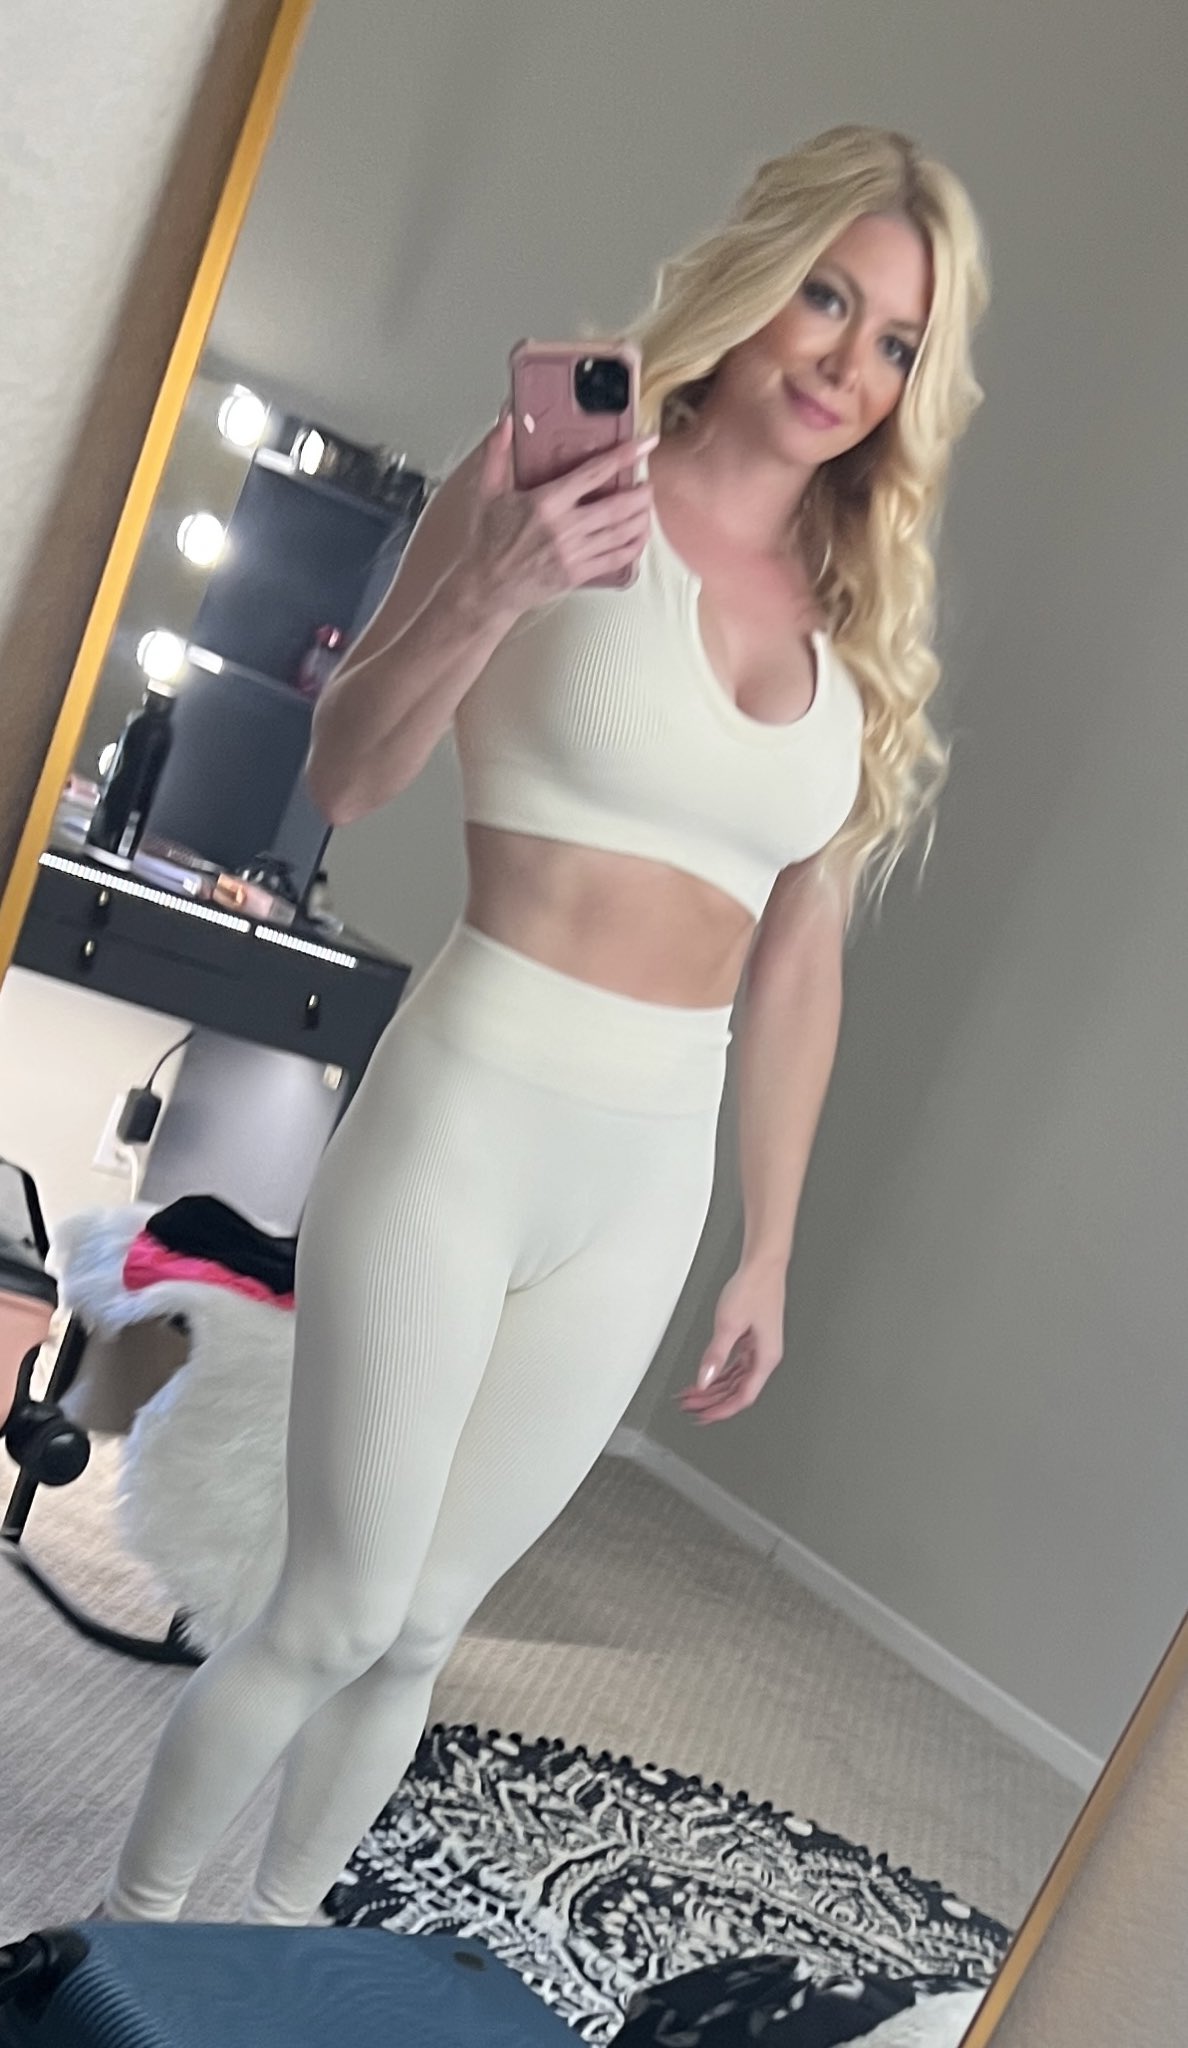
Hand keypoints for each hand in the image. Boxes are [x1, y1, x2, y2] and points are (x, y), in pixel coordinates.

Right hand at [462, 413, 656, 619]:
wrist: (486, 587)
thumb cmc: (486, 540)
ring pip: (621, 533)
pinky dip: (634, 547)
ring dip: (641, 519)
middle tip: (649, 483)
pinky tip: (640, 537)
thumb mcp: (486, 492)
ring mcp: (573, 553)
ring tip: (647, 507)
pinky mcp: (577, 574)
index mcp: (546, 502)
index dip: (623, 456)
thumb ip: (497, 453)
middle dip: (641, 494)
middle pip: (617, 507)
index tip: (645, 444)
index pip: (593, 474)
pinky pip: (615, 560)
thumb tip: (508, 421)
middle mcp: (564, 528)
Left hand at [676, 1261, 786, 1425]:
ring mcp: (759, 1347)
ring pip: (736, 1378)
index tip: (705, 1416)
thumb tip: (704, 1380)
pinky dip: (720, 1372)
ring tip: (694, 1393)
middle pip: (738, 1390)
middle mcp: (765, 1355)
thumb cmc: (754, 1288)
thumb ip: (715, 1355)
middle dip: (714, 1400)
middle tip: (691, 1406)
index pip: (744, 1396)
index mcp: (766, 1357)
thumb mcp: (728, 1324)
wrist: (762, 1265)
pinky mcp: (752, 1338)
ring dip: (715, 1387)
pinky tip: (707, 1376)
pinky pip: (736, 1364)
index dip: (723, 1410)